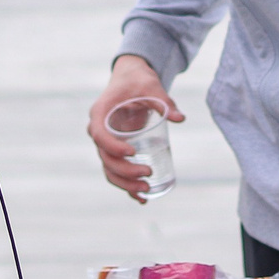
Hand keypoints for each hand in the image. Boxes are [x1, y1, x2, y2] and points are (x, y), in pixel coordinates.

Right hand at [87, 54, 179, 200]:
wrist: (130, 79)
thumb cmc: (138, 81)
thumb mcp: (151, 87)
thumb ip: (164, 101)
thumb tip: (180, 118)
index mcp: (100, 113)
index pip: (100, 136)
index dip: (114, 148)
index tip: (133, 152)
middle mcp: (99, 131)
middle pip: (106, 158)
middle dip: (125, 170)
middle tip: (148, 172)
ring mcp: (106, 143)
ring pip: (110, 170)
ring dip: (125, 184)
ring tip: (146, 191)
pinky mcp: (116, 151)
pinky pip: (117, 172)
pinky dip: (127, 187)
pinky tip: (143, 199)